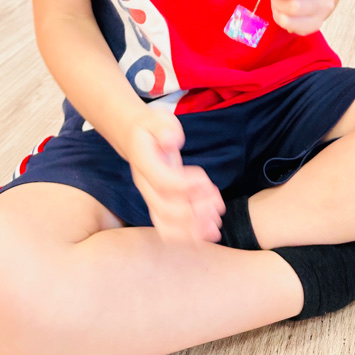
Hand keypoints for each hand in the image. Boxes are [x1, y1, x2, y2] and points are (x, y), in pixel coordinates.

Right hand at [126, 110, 224, 242]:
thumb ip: (165, 128)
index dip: (187, 186)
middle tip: (218, 206)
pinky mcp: (159, 206)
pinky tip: (208, 232)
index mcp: (144, 163)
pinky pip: (168, 229)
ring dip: (192, 230)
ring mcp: (150, 198)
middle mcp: (145, 186)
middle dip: (194, 213)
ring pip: (165, 225)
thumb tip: (172, 141)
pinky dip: (188, 235)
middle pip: (164, 209)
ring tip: (216, 225)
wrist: (135, 138)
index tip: (206, 182)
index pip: (163, 182)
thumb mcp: (158, 119)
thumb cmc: (151, 128)